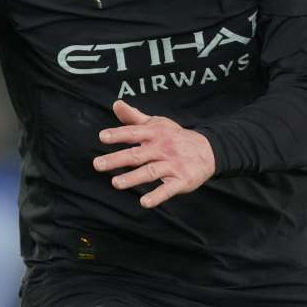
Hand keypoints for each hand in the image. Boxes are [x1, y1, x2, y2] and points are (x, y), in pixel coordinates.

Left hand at [94, 100, 215, 207]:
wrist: (208, 150)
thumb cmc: (174, 136)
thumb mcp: (157, 124)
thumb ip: (134, 117)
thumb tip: (116, 104)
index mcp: (154, 133)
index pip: (134, 133)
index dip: (118, 134)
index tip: (103, 137)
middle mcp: (162, 148)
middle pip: (137, 154)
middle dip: (117, 159)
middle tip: (97, 164)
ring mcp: (172, 164)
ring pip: (150, 171)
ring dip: (133, 178)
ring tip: (115, 183)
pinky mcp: (181, 180)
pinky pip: (168, 189)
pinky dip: (157, 196)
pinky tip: (144, 202)